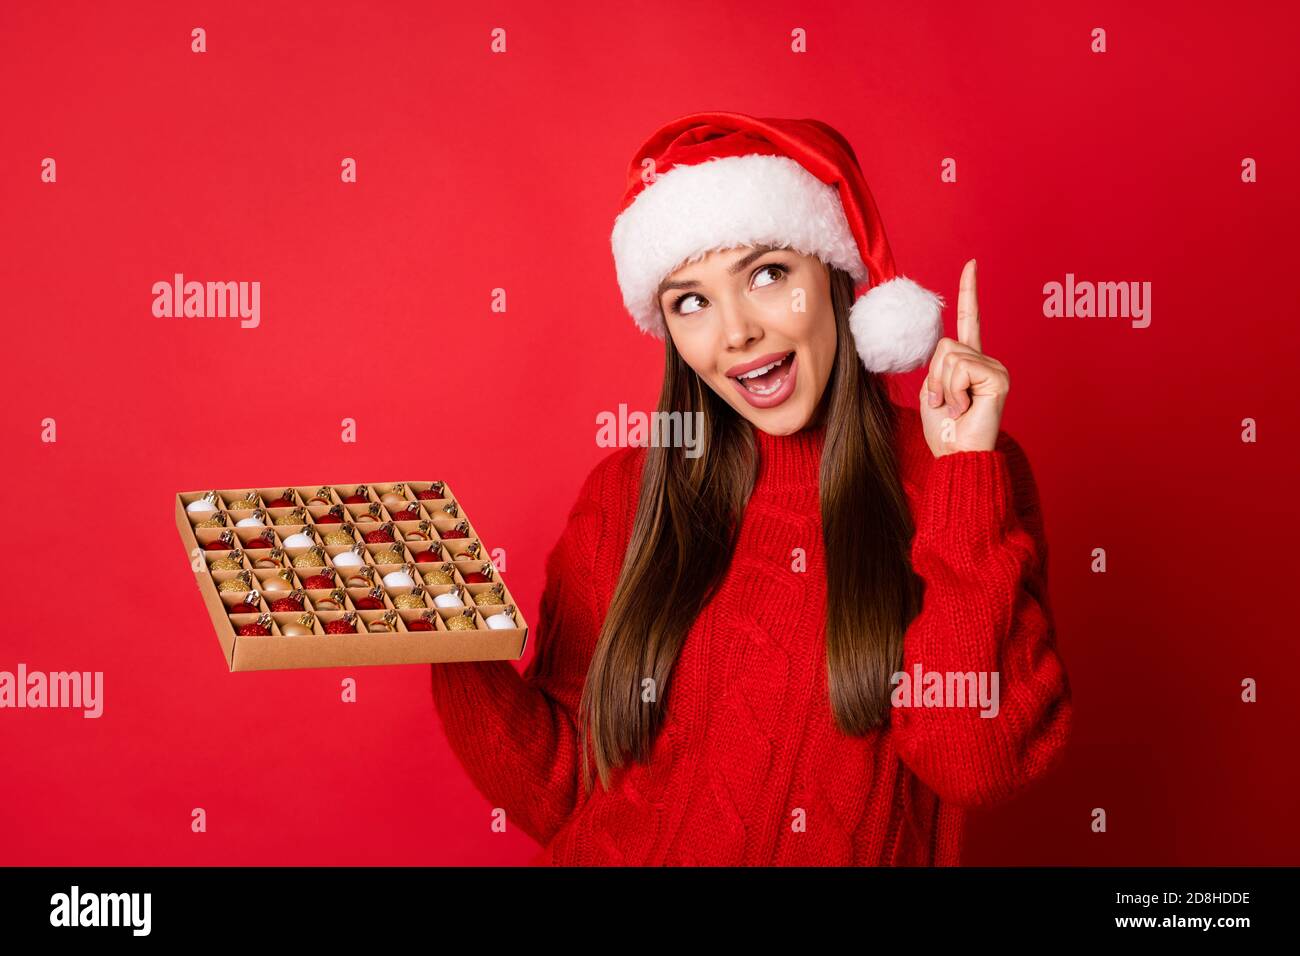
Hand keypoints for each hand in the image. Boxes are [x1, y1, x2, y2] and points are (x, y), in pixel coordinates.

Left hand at [918, 259, 1008, 456]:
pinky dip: (954, 390)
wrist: (957, 454)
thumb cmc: (944, 429)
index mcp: (969, 361)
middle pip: (946, 344)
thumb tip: (941, 348)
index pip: (969, 319)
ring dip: (943, 386)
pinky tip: (965, 408)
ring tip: (956, 407)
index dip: (968, 292)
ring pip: (951, 355)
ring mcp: (995, 368)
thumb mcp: (932, 390)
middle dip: (935, 376)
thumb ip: (937, 365)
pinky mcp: (999, 378)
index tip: (971, 264)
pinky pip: (962, 368)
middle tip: (945, 402)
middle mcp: (986, 360)